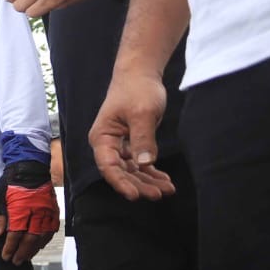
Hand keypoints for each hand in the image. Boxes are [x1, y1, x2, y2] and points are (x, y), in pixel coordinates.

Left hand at [0, 159, 58, 264]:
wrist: (30, 167)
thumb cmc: (11, 183)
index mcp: (21, 209)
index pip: (15, 234)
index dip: (10, 248)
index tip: (5, 257)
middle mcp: (36, 212)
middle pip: (30, 238)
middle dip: (22, 252)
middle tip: (16, 261)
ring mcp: (47, 211)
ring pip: (43, 235)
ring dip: (34, 249)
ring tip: (26, 256)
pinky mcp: (54, 209)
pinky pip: (53, 228)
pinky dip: (46, 239)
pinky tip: (40, 244)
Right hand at [91, 70, 174, 201]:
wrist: (140, 74)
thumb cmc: (137, 89)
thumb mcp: (142, 113)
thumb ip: (143, 139)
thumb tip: (145, 164)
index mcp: (102, 138)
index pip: (108, 166)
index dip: (121, 182)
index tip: (135, 195)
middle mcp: (108, 145)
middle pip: (121, 172)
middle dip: (139, 184)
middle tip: (158, 194)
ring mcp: (120, 145)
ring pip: (131, 170)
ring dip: (147, 181)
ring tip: (166, 190)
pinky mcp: (132, 143)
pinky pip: (139, 163)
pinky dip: (151, 172)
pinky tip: (164, 180)